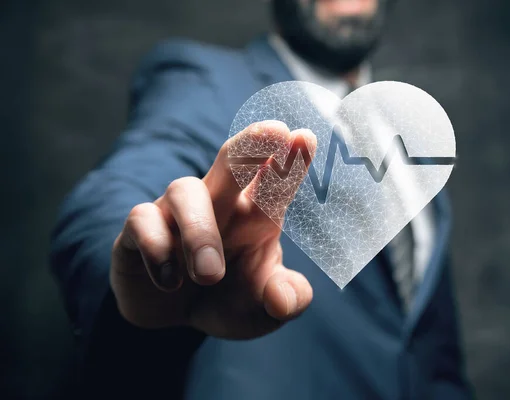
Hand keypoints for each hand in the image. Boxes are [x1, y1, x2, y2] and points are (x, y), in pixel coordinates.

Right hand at [110, 121, 316, 338]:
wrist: (173, 317)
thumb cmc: (225, 299)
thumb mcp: (261, 311)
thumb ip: (282, 303)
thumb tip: (283, 299)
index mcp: (257, 216)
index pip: (276, 182)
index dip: (292, 160)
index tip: (306, 137)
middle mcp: (220, 203)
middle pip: (234, 160)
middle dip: (253, 144)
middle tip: (274, 131)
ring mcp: (177, 211)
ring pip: (185, 191)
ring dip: (200, 232)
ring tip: (209, 274)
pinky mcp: (140, 228)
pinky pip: (142, 220)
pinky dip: (157, 248)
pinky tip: (170, 281)